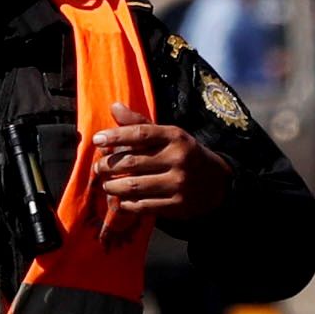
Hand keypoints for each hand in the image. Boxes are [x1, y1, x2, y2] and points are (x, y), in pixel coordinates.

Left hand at [83, 104, 231, 229]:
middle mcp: (178, 158)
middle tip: (98, 167)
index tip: (96, 139)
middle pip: (132, 162)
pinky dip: (126, 204)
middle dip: (108, 166)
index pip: (140, 133)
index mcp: (175, 137)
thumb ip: (140, 123)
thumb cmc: (184, 153)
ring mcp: (179, 183)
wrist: (217, 182)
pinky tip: (120, 200)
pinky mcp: (178, 205)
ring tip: (105, 184)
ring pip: (134, 186)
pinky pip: (143, 206)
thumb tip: (113, 107)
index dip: (115, 136)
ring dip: (113, 186)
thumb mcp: (168, 135)